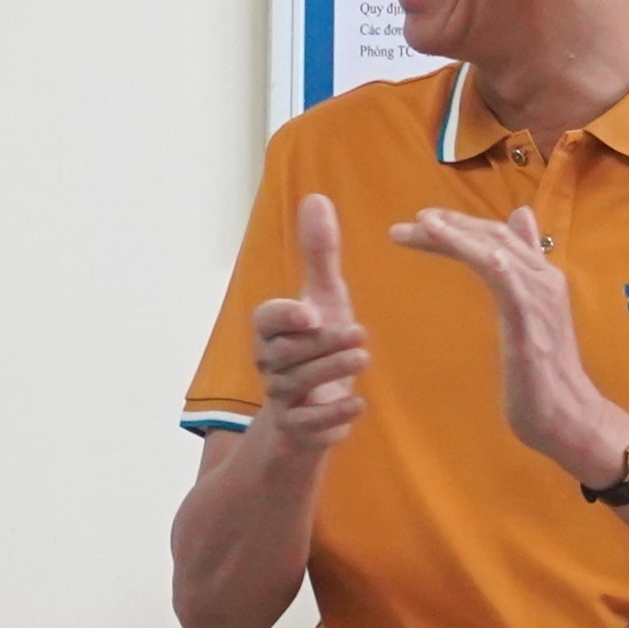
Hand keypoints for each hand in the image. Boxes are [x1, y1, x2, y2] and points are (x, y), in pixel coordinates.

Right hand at [238, 196, 369, 457]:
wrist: (311, 407)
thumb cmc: (318, 344)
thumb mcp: (324, 297)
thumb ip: (320, 253)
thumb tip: (317, 198)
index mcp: (271, 331)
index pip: (266, 320)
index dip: (285, 317)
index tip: (311, 313)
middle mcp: (270, 364)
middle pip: (288, 354)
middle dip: (323, 345)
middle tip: (359, 335)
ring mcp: (281, 399)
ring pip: (298, 387)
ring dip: (331, 374)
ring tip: (363, 358)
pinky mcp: (298, 429)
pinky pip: (308, 426)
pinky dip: (332, 418)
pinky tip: (359, 406)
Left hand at [388, 199, 628, 486]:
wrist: (567, 415)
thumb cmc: (541, 371)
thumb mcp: (526, 310)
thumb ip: (521, 266)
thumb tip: (522, 217)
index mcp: (539, 275)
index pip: (495, 236)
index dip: (458, 225)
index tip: (418, 224)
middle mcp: (543, 279)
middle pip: (491, 237)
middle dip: (447, 227)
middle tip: (404, 228)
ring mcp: (540, 300)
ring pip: (497, 252)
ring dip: (457, 237)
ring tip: (421, 228)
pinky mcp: (532, 327)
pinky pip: (513, 287)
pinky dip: (496, 264)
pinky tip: (479, 253)